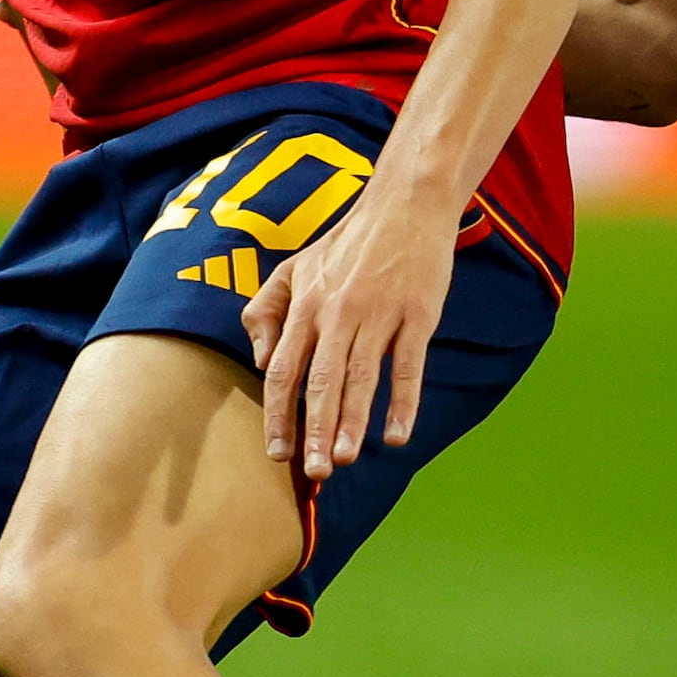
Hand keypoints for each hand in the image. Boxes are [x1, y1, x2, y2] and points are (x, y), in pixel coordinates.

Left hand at [241, 187, 460, 483]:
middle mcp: (338, 314)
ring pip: (362, 379)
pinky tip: (398, 436)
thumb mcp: (294, 268)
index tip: (279, 453)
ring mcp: (380, 314)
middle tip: (315, 471)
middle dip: (315, 430)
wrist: (404, 204)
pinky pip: (409, 366)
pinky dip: (404, 403)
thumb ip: (266, 311)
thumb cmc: (346, 242)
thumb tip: (259, 361)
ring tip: (345, 459)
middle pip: (321, 382)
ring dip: (352, 423)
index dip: (279, 415)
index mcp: (306, 307)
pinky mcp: (418, 314)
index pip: (283, 370)